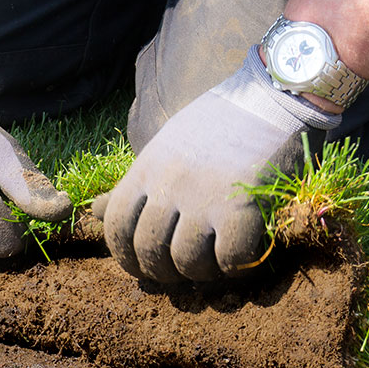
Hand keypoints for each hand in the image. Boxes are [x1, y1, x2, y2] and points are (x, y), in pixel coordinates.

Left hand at [95, 47, 339, 282]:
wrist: (273, 94)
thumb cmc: (220, 121)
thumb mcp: (165, 145)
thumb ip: (135, 183)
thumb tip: (95, 211)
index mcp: (146, 170)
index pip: (116, 227)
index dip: (125, 256)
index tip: (142, 266)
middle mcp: (168, 185)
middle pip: (149, 250)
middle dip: (162, 271)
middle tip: (181, 272)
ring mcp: (203, 197)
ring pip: (187, 261)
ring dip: (201, 273)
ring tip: (214, 265)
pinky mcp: (242, 207)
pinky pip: (229, 259)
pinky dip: (235, 267)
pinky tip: (242, 257)